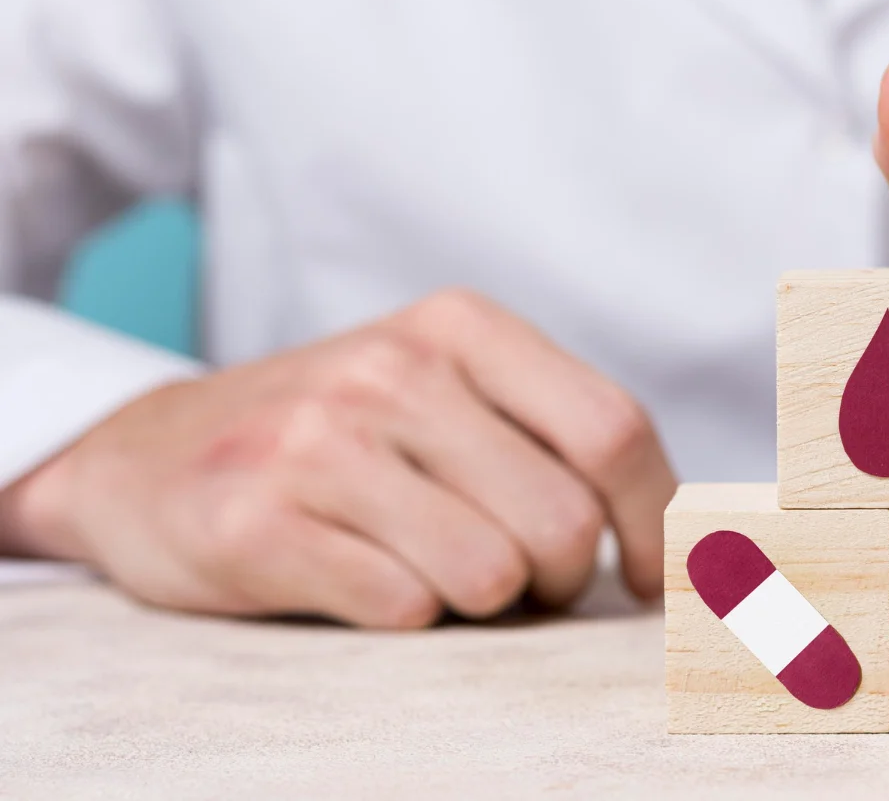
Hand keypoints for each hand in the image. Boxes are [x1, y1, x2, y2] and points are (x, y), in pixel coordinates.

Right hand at [0, 290, 676, 626]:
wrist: (147, 456)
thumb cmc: (338, 437)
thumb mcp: (443, 393)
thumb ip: (549, 436)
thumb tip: (685, 542)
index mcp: (460, 327)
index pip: (613, 430)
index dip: (654, 522)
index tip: (647, 578)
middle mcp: (393, 368)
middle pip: (562, 521)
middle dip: (555, 579)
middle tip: (510, 579)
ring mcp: (319, 440)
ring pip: (489, 575)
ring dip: (478, 601)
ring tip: (426, 568)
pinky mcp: (257, 520)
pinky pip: (403, 609)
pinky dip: (401, 616)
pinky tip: (355, 576)